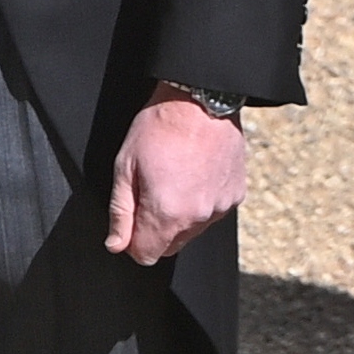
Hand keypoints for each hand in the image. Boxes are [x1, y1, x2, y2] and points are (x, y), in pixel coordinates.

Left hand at [104, 86, 244, 264]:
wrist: (202, 99)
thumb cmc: (160, 127)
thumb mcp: (125, 166)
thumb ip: (121, 212)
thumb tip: (116, 244)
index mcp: (166, 213)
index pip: (146, 255)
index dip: (134, 239)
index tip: (134, 215)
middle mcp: (198, 216)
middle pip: (171, 245)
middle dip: (158, 228)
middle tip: (154, 189)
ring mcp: (221, 206)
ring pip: (194, 229)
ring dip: (183, 214)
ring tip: (178, 176)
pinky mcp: (236, 193)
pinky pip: (214, 211)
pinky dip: (204, 199)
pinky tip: (198, 173)